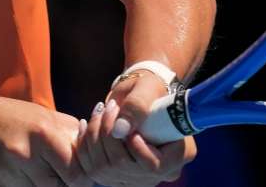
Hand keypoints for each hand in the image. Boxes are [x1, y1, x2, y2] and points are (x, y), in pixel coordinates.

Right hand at [0, 88, 92, 186]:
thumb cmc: (11, 117)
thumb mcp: (43, 116)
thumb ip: (72, 133)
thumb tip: (96, 151)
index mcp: (43, 133)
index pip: (76, 173)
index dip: (79, 176)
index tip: (75, 173)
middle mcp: (25, 154)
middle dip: (60, 184)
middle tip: (54, 174)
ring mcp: (6, 172)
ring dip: (40, 186)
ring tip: (33, 172)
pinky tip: (16, 176)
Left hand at [76, 72, 196, 185]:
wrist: (137, 96)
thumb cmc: (148, 88)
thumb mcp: (147, 89)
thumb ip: (136, 107)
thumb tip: (119, 130)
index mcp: (180, 152)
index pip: (154, 165)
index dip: (136, 148)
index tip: (125, 124)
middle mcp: (162, 172)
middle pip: (125, 167)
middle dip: (108, 135)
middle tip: (106, 107)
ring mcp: (140, 177)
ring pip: (105, 170)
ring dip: (94, 137)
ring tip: (98, 111)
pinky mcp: (119, 176)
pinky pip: (93, 170)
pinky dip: (85, 146)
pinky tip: (87, 125)